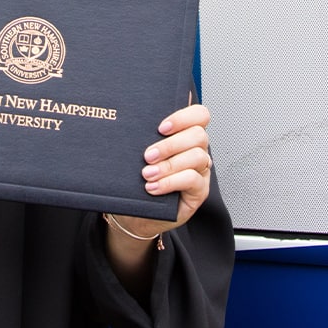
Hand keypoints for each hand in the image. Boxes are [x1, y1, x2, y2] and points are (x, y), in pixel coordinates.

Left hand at [117, 102, 211, 237]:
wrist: (138, 212)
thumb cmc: (139, 181)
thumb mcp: (139, 156)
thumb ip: (142, 139)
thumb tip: (127, 124)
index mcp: (185, 135)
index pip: (199, 115)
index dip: (183, 117)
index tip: (161, 127)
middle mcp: (196, 150)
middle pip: (198, 135)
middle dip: (170, 144)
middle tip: (148, 155)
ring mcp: (200, 170)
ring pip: (197, 156)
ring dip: (169, 164)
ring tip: (148, 174)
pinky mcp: (199, 190)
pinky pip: (192, 179)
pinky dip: (170, 182)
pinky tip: (153, 187)